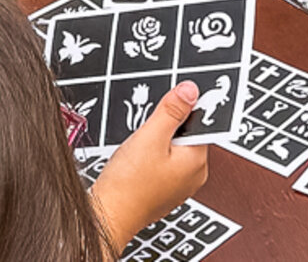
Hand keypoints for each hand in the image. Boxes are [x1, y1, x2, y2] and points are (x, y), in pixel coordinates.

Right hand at [89, 81, 208, 249]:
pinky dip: (151, 158)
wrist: (108, 216)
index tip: (164, 111)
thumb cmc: (127, 185)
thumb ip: (172, 111)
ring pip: (172, 148)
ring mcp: (180, 185)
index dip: (180, 110)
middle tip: (146, 136)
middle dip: (165, 128)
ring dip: (156, 143)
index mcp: (197, 161)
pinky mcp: (165, 190)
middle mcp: (194, 175)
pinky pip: (164, 164)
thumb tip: (190, 91)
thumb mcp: (150, 137)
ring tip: (139, 153)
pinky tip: (137, 164)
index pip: (200, 121)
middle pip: (185, 134)